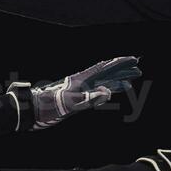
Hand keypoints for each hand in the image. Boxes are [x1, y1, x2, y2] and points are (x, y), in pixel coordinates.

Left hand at [15, 56, 141, 130]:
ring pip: (103, 82)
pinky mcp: (76, 98)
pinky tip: (112, 92)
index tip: (133, 60)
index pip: (104, 67)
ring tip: (132, 80)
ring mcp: (79, 90)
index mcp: (80, 79)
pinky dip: (108, 90)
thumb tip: (107, 92)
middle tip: (138, 69)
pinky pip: (96, 92)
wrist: (31, 111)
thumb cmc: (47, 106)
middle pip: (106, 72)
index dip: (119, 63)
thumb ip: (88, 99)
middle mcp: (81, 82)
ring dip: (117, 80)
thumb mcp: (68, 104)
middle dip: (122, 70)